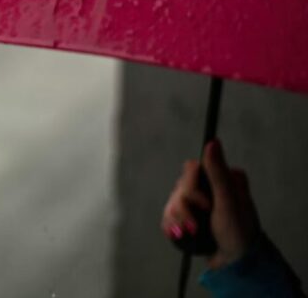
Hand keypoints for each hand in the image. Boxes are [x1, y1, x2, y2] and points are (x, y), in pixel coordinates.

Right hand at [161, 139, 261, 268]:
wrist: (235, 263)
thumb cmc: (238, 232)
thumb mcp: (229, 203)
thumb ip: (218, 173)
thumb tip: (212, 142)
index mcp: (223, 177)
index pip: (190, 169)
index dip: (191, 189)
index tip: (206, 205)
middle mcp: (210, 186)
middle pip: (179, 187)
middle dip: (183, 209)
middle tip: (197, 225)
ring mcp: (198, 202)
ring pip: (172, 201)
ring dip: (177, 220)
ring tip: (190, 233)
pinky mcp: (190, 216)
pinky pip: (169, 214)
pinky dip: (172, 225)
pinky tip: (180, 234)